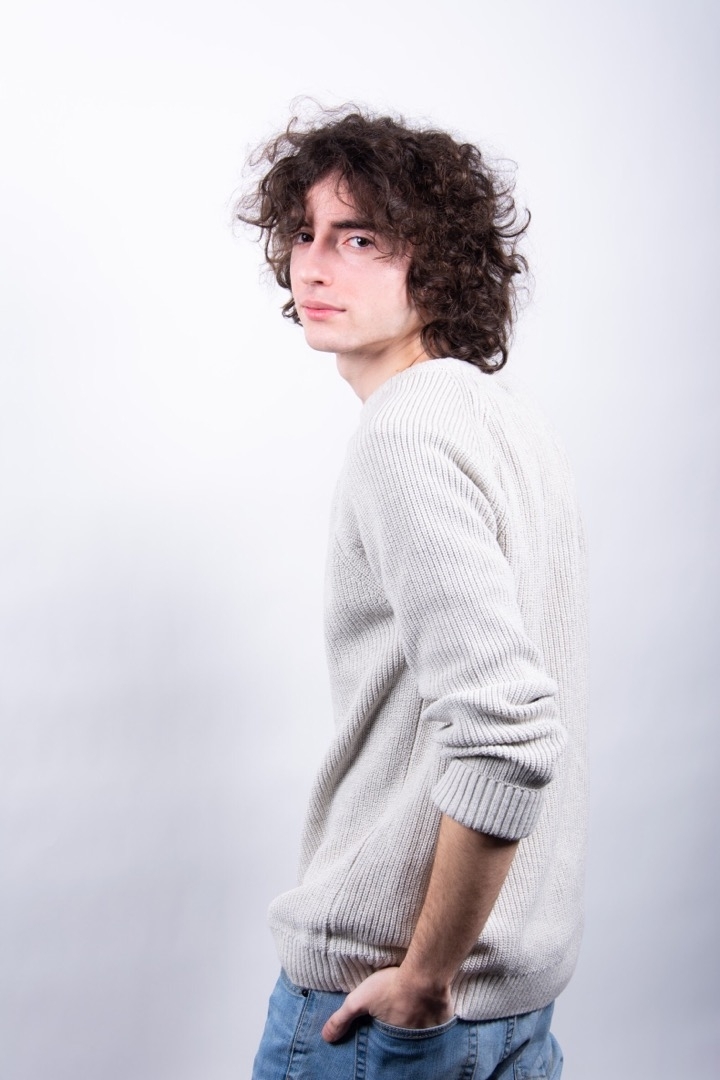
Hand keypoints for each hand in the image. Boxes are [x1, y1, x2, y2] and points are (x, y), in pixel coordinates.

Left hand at [321, 966, 452, 1042]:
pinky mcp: (445, 1017)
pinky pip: (442, 1025)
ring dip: (421, 1027)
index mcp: (394, 1035)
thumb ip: (341, 1018)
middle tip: (402, 1022)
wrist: (425, 974)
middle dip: (404, 1033)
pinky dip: (438, 1021)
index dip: (386, 1037)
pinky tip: (435, 1011)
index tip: (386, 1028)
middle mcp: (414, 1037)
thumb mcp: (359, 1000)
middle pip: (408, 1039)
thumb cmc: (391, 986)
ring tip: (417, 1018)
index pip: (388, 1044)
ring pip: (425, 1033)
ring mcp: (431, 1029)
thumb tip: (325, 1038)